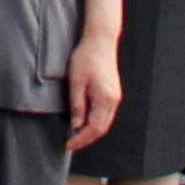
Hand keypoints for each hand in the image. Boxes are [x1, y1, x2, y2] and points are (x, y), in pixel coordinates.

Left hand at [65, 31, 121, 150]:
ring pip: (105, 122)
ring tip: (75, 135)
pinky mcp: (113, 92)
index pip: (94, 128)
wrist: (100, 40)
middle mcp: (113, 100)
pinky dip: (95, 121)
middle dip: (86, 138)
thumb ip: (77, 105)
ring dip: (91, 131)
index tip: (69, 144)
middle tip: (71, 143)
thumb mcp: (76, 82)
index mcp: (105, 99)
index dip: (81, 139)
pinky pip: (105, 113)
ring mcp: (115, 96)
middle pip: (102, 128)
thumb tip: (76, 126)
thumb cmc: (86, 57)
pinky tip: (84, 120)